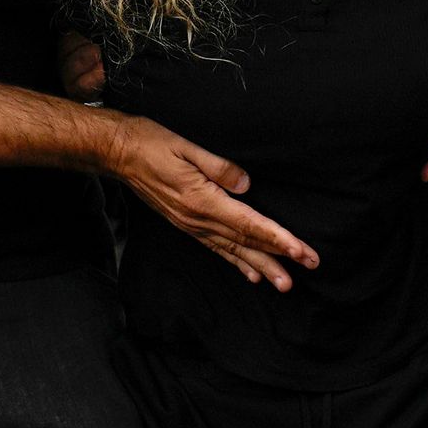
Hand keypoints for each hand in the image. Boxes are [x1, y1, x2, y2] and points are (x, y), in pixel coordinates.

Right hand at [96, 109, 317, 287]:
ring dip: (262, 267)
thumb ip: (219, 167)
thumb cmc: (151, 144)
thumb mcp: (186, 147)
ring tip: (285, 283)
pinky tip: (252, 275)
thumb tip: (246, 184)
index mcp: (202, 200)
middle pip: (246, 242)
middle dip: (280, 257)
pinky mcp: (187, 224)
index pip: (248, 224)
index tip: (300, 251)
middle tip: (309, 266)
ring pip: (234, 251)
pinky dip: (237, 262)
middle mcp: (198, 219)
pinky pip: (216, 249)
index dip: (277, 239)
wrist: (118, 154)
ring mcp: (192, 225)